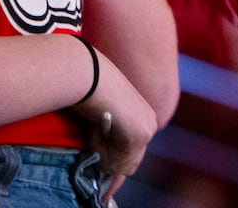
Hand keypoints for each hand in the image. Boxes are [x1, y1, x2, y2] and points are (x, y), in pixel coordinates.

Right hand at [75, 46, 157, 195]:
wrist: (87, 72)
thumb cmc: (88, 88)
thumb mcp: (103, 117)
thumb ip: (109, 136)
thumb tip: (104, 161)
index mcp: (143, 116)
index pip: (132, 154)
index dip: (113, 160)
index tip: (99, 160)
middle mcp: (150, 123)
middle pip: (130, 164)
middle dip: (109, 160)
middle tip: (94, 138)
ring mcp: (146, 129)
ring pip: (121, 164)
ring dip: (103, 152)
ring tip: (94, 127)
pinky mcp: (139, 135)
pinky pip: (116, 159)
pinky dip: (100, 149)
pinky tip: (96, 125)